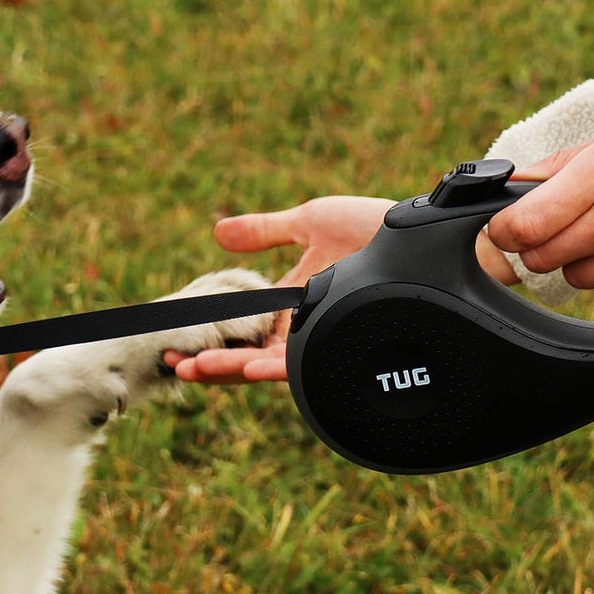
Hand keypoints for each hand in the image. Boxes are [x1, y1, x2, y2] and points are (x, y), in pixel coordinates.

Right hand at [167, 195, 518, 383]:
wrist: (422, 239)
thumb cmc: (374, 229)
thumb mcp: (308, 223)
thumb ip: (265, 231)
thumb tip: (219, 231)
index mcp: (291, 304)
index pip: (238, 328)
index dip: (207, 335)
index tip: (175, 338)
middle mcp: (303, 328)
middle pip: (244, 354)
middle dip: (207, 361)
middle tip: (171, 363)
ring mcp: (320, 338)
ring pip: (265, 364)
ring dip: (228, 369)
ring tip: (193, 370)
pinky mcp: (340, 342)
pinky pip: (301, 363)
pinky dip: (270, 367)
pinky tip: (246, 367)